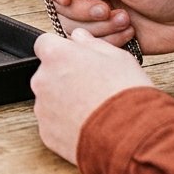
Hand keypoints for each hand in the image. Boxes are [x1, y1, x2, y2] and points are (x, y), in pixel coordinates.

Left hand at [32, 28, 154, 164]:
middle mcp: (42, 80)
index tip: (75, 59)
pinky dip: (66, 123)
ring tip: (93, 109)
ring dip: (64, 101)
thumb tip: (79, 36)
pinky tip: (89, 125)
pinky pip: (53, 123)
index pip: (45, 44)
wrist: (131, 136)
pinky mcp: (46, 132)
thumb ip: (92, 44)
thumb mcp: (118, 58)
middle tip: (91, 86)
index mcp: (57, 56)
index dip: (62, 51)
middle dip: (64, 77)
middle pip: (47, 73)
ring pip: (49, 99)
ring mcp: (42, 108)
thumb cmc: (126, 94)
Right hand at [42, 0, 173, 54]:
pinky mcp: (104, 34)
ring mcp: (95, 12)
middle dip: (82, 11)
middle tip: (106, 10)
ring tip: (125, 21)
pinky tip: (129, 33)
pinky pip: (90, 42)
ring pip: (72, 25)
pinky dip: (108, 40)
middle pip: (59, 2)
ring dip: (98, 27)